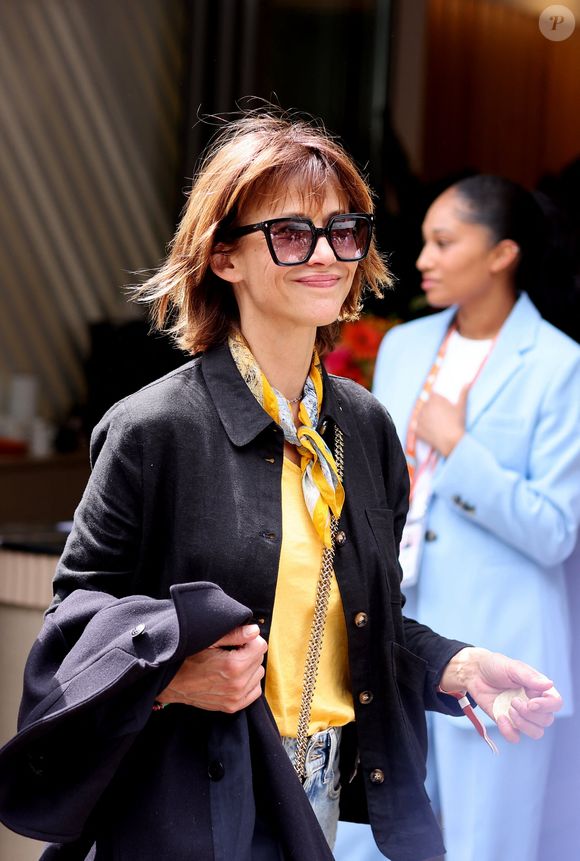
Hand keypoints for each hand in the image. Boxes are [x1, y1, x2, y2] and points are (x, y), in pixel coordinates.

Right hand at [156, 624, 267, 712]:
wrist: (172, 683)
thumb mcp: (210, 641)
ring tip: (231, 664)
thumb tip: (255, 631)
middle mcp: (238, 684)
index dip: (249, 640)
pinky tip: (234, 677)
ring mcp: (236, 698)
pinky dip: (249, 682)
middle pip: (260, 659)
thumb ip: (235, 634)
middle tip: (231, 651)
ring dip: (249, 667)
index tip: (237, 641)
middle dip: (249, 652)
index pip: (261, 646)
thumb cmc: (189, 658)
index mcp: (234, 665)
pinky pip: (255, 691)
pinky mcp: (233, 707)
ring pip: (258, 675)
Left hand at [415, 386, 467, 456]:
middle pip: (426, 405)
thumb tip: (467, 382)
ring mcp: (419, 419)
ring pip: (420, 416)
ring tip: (436, 425)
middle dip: (431, 410)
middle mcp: (425, 407)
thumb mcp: (461, 407)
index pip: (432, 395)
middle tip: (441, 418)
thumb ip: (463, 393)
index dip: (437, 401)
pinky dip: (421, 429)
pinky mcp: (416, 430)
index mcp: (435, 400)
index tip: (442, 407)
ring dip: (425, 418)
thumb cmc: (457, 423)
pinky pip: (416, 428)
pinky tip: (430, 432)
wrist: (452, 441)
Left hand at [440, 647, 561, 741]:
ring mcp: (522, 715)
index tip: (531, 702)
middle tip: (514, 701)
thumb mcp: (511, 667)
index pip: (556, 703)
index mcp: (539, 689)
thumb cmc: (495, 666)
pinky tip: (501, 717)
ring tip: (509, 709)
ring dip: (523, 724)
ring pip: (536, 733)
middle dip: (530, 714)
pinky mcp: (508, 723)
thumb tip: (549, 684)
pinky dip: (508, 731)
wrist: (474, 674)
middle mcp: (534, 704)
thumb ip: (529, 677)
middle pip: (546, 720)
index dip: (547, 707)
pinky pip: (515, 737)